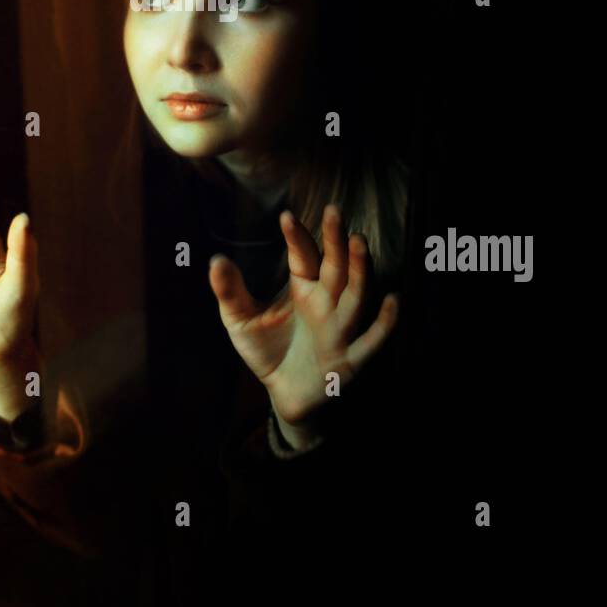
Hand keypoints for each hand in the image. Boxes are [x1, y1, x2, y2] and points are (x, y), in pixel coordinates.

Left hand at [208, 203, 398, 440]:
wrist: (284, 394)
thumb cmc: (267, 350)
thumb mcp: (241, 321)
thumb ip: (230, 292)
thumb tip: (214, 260)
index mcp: (303, 288)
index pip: (304, 256)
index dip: (297, 238)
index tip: (286, 217)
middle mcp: (326, 303)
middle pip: (336, 267)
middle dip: (335, 241)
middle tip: (333, 212)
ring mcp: (340, 329)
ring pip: (355, 295)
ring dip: (360, 270)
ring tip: (359, 242)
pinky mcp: (349, 360)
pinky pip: (371, 340)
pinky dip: (384, 323)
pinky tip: (391, 300)